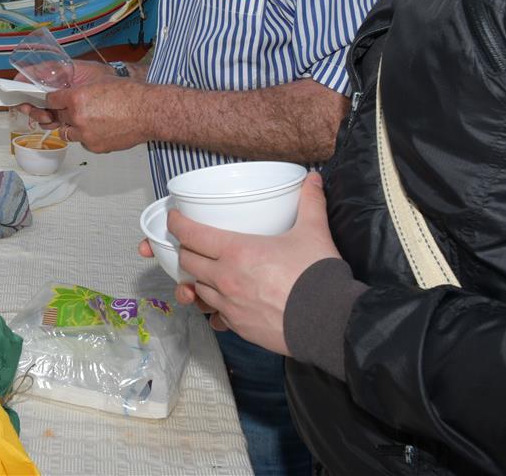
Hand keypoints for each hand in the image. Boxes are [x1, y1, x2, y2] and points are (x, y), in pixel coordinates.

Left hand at [30, 74, 153, 152]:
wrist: (148, 112)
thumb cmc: (130, 95)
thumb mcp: (100, 82)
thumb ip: (81, 90)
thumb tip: (71, 93)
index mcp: (76, 98)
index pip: (51, 101)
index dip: (54, 100)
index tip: (56, 101)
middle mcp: (77, 117)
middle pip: (57, 118)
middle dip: (63, 114)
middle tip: (74, 111)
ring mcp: (85, 134)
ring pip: (67, 133)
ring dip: (73, 128)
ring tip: (88, 122)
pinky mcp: (95, 147)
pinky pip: (83, 143)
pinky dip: (88, 138)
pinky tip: (100, 130)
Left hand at [166, 173, 341, 355]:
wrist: (330, 324)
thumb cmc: (317, 277)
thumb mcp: (313, 233)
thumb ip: (310, 203)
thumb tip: (314, 179)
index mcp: (237, 251)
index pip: (191, 234)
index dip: (178, 223)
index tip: (175, 217)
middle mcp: (226, 279)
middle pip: (188, 261)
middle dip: (185, 250)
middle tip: (191, 243)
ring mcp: (229, 305)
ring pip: (198, 290)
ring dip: (198, 279)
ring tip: (207, 272)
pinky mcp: (239, 327)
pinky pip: (215, 316)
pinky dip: (215, 308)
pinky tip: (225, 303)